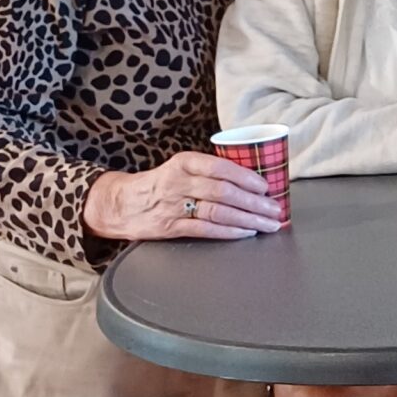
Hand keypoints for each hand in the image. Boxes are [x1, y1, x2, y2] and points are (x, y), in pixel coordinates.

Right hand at [82, 151, 280, 242]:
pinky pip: (205, 229)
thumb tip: (251, 179)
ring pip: (218, 212)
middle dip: (254, 203)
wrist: (122, 203)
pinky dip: (229, 232)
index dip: (246, 177)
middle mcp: (179, 181)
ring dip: (248, 219)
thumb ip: (209, 172)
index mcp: (185, 162)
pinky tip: (246, 233)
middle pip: (224, 192)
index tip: (266, 186)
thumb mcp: (181, 168)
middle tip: (275, 210)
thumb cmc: (160, 184)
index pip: (221, 167)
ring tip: (267, 224)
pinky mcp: (170, 227)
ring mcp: (174, 205)